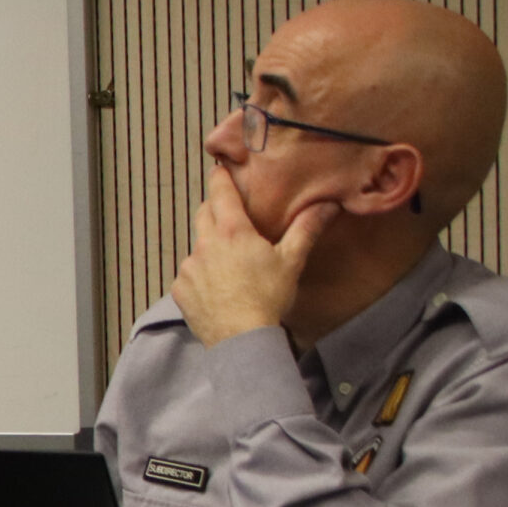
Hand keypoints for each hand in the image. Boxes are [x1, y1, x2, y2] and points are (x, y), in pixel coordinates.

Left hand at [173, 166, 339, 346]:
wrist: (242, 338)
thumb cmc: (268, 297)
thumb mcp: (291, 261)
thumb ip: (306, 229)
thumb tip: (327, 204)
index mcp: (231, 231)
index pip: (220, 193)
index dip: (219, 178)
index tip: (218, 168)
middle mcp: (204, 244)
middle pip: (203, 214)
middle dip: (213, 208)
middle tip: (227, 209)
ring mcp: (188, 267)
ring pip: (197, 246)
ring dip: (210, 247)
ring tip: (229, 261)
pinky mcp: (179, 289)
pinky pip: (189, 274)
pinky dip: (201, 274)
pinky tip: (218, 287)